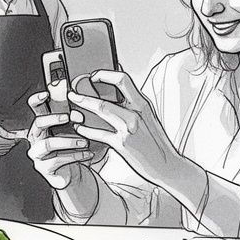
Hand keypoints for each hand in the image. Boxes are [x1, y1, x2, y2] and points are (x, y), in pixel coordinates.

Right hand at [0, 122, 19, 155]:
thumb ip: (5, 131)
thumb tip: (12, 133)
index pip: (11, 141)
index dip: (16, 139)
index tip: (19, 137)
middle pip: (9, 146)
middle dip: (14, 142)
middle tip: (16, 139)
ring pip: (5, 150)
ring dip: (9, 147)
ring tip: (11, 142)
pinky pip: (0, 153)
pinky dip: (4, 150)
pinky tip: (4, 147)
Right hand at [25, 91, 92, 188]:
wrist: (72, 174)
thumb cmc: (71, 150)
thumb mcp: (73, 132)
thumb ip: (73, 120)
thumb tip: (81, 108)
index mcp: (42, 125)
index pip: (34, 109)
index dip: (37, 100)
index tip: (46, 94)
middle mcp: (36, 138)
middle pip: (38, 123)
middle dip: (53, 118)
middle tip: (68, 117)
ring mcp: (38, 153)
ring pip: (49, 143)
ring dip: (69, 141)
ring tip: (84, 142)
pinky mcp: (43, 167)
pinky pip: (58, 160)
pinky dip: (75, 156)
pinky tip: (87, 154)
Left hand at [68, 70, 183, 184]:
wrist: (167, 164)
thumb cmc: (155, 142)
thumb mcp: (147, 118)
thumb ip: (132, 106)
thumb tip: (114, 96)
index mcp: (143, 104)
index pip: (123, 79)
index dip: (104, 75)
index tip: (92, 76)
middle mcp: (136, 113)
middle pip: (107, 95)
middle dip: (85, 92)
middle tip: (73, 92)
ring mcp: (129, 128)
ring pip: (101, 110)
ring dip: (83, 105)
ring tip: (73, 106)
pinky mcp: (122, 144)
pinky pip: (98, 133)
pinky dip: (85, 130)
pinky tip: (79, 128)